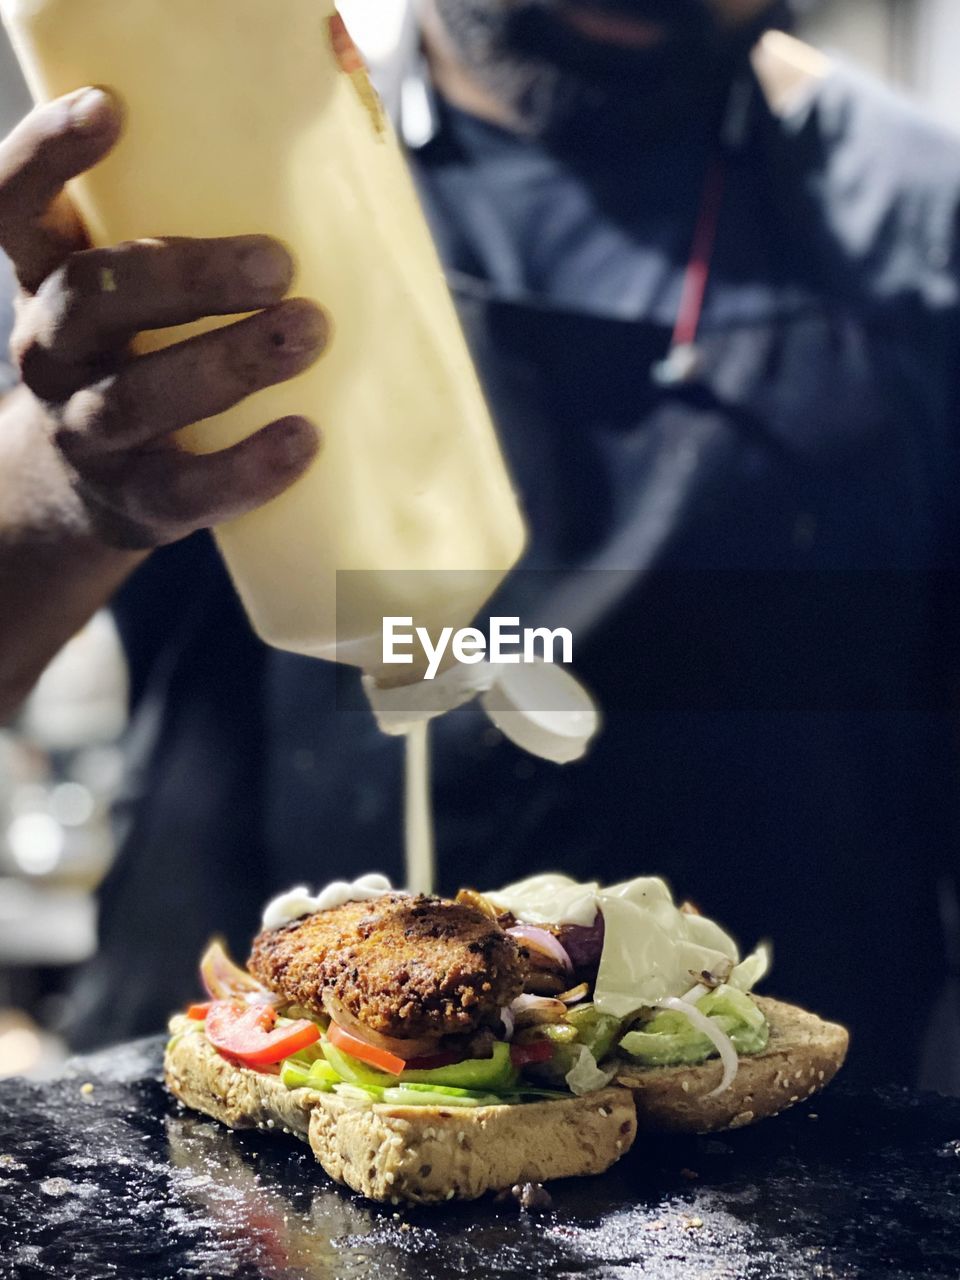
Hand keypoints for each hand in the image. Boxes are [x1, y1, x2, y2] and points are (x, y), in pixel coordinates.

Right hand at [0, 88, 327, 548]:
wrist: (80, 494)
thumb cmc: (130, 366)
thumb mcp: (124, 304)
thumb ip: (178, 255)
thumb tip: (323, 200)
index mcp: (46, 283)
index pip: (14, 208)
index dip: (47, 156)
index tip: (110, 108)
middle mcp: (50, 354)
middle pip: (91, 301)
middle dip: (185, 277)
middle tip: (278, 263)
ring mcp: (85, 434)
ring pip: (137, 399)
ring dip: (227, 364)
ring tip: (308, 333)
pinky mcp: (134, 503)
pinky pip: (186, 488)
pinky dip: (246, 467)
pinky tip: (302, 438)